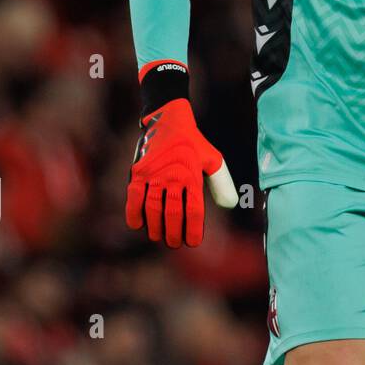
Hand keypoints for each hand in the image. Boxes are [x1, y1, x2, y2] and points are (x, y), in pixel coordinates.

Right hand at [126, 97, 237, 247]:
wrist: (168, 121)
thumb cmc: (193, 144)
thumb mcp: (212, 159)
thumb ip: (221, 182)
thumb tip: (230, 205)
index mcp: (192, 175)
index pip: (194, 209)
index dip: (194, 229)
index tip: (193, 242)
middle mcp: (173, 176)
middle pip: (173, 212)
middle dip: (174, 232)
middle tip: (175, 243)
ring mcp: (153, 175)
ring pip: (153, 208)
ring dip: (155, 227)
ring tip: (158, 237)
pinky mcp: (138, 173)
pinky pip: (133, 197)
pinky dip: (134, 213)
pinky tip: (138, 225)